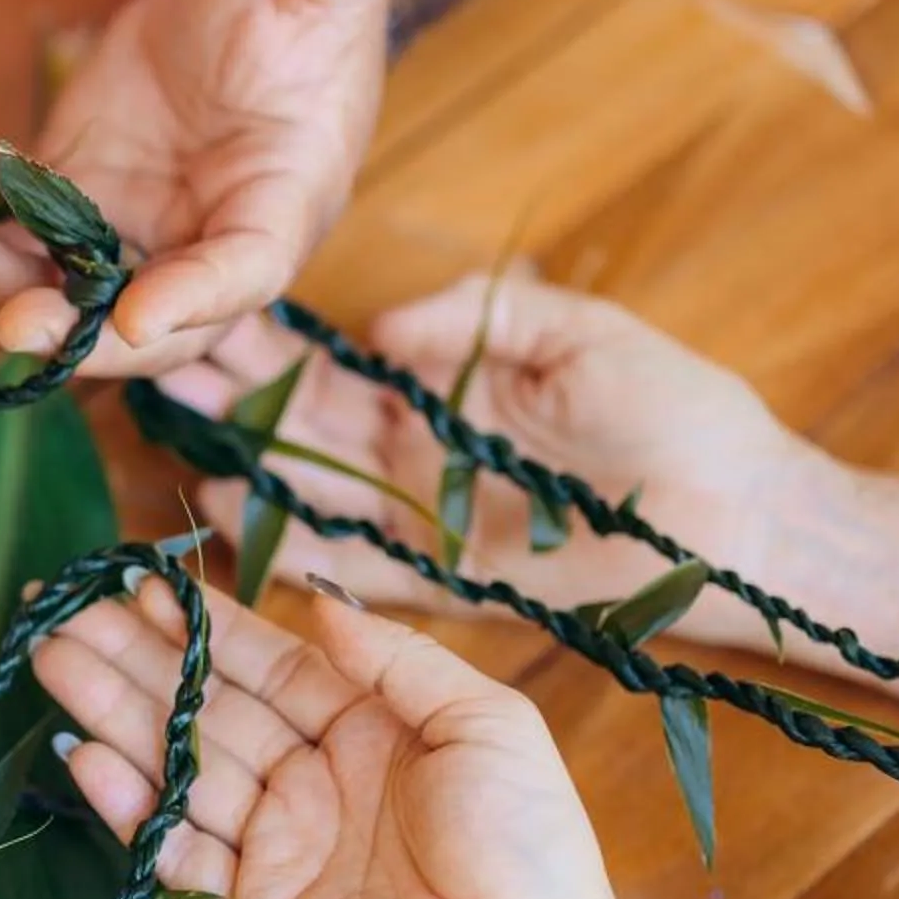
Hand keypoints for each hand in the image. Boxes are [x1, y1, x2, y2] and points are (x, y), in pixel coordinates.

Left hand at [0, 0, 390, 376]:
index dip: (194, 299)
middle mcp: (205, 243)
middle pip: (145, 321)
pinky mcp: (76, 208)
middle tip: (18, 327)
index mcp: (282, 202)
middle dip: (82, 334)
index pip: (245, 269)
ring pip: (70, 295)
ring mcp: (135, 235)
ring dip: (3, 291)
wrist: (245, 6)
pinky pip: (22, 246)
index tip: (137, 318)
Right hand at [36, 574, 645, 898]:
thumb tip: (320, 599)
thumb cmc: (530, 846)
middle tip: (57, 613)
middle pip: (202, 705)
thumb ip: (398, 660)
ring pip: (177, 765)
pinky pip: (177, 850)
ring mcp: (275, 840)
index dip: (198, 625)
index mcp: (364, 725)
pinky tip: (84, 758)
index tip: (134, 582)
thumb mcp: (486, 724)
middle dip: (129, 658)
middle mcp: (309, 774)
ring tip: (50, 663)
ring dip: (112, 714)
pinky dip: (129, 807)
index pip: (262, 661)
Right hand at [159, 272, 814, 636]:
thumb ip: (481, 314)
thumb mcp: (583, 332)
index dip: (274, 342)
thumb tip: (380, 325)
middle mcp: (422, 458)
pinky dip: (298, 551)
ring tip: (183, 442)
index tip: (207, 311)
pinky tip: (240, 524)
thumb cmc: (682, 416)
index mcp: (448, 390)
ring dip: (249, 469)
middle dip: (234, 399)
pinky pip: (355, 570)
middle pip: (307, 426)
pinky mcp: (446, 586)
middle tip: (156, 369)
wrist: (742, 523)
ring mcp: (428, 523)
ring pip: (316, 493)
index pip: (340, 362)